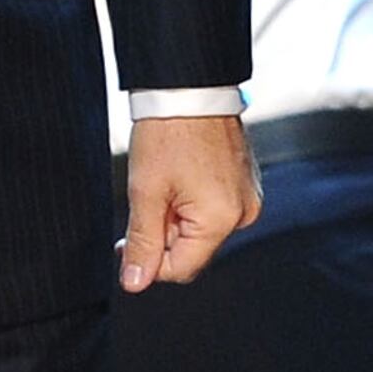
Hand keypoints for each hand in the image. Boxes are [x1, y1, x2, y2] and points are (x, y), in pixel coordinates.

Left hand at [120, 113, 259, 290]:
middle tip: (145, 202)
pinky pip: (213, 210)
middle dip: (164, 235)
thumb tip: (136, 283)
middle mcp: (243, 213)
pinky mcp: (245, 183)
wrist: (190, 88)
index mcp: (222, 219)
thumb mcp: (146, 193)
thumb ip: (142, 243)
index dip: (148, 263)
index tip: (124, 244)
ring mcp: (247, 196)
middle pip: (193, 250)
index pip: (181, 269)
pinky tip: (179, 177)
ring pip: (201, 230)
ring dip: (176, 218)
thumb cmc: (168, 133)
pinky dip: (191, 203)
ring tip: (164, 183)